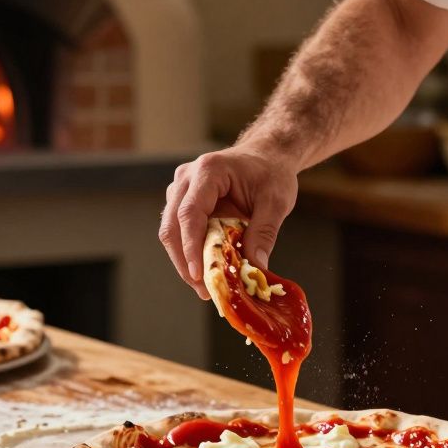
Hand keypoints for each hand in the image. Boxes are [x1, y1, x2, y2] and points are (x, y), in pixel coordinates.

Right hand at [158, 146, 297, 298]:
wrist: (266, 156)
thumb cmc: (271, 173)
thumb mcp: (276, 202)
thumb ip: (264, 233)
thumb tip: (255, 269)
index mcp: (209, 171)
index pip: (190, 213)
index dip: (190, 246)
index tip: (198, 274)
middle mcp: (187, 178)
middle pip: (173, 225)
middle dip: (185, 262)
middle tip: (205, 291)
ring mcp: (181, 189)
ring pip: (171, 231)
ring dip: (185, 260)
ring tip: (206, 287)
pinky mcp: (182, 201)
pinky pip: (179, 231)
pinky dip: (190, 252)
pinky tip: (206, 270)